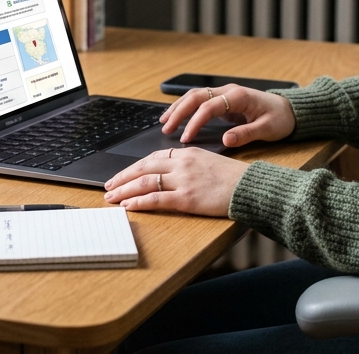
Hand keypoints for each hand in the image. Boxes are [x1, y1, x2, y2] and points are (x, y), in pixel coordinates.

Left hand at [103, 147, 247, 215]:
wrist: (249, 187)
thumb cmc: (232, 178)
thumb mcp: (208, 162)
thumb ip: (187, 165)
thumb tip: (168, 173)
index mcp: (186, 153)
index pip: (152, 158)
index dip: (133, 168)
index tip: (121, 175)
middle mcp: (182, 164)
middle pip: (143, 168)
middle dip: (122, 178)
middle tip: (108, 187)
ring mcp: (183, 180)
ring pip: (145, 182)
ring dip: (125, 190)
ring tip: (112, 198)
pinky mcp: (187, 198)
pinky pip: (156, 199)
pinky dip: (139, 202)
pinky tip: (128, 205)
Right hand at [160, 84, 295, 146]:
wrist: (290, 110)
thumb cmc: (280, 119)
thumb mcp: (268, 129)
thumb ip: (246, 134)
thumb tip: (225, 140)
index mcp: (239, 97)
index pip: (209, 107)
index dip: (194, 122)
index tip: (185, 139)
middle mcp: (229, 91)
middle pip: (196, 96)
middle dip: (178, 112)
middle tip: (166, 128)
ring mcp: (225, 94)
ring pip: (195, 96)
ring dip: (178, 107)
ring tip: (164, 122)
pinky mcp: (224, 101)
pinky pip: (200, 101)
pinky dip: (186, 108)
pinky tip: (175, 117)